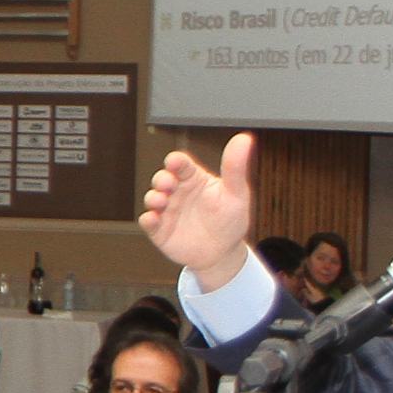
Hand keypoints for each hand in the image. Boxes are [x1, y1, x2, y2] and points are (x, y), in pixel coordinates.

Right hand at [140, 132, 259, 290]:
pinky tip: (153, 218)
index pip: (181, 164)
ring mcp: (167, 210)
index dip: (176, 161)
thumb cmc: (230, 220)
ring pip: (152, 198)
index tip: (175, 161)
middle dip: (161, 179)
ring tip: (161, 201)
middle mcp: (178, 192)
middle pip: (162, 178)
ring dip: (153, 197)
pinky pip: (149, 222)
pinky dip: (148, 219)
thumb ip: (235, 167)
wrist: (222, 254)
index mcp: (194, 179)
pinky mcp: (159, 229)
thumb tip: (244, 139)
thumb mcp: (237, 193)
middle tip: (167, 182)